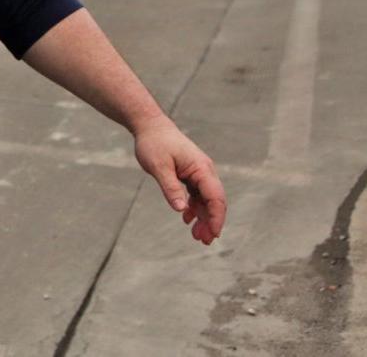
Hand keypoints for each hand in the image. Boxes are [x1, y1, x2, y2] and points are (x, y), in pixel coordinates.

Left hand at [132, 116, 226, 244]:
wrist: (149, 125)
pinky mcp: (190, 173)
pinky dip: (193, 207)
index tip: (213, 234)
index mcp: (201, 168)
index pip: (216, 197)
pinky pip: (196, 194)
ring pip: (205, 199)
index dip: (216, 217)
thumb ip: (170, 187)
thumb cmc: (154, 143)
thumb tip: (181, 210)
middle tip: (203, 241)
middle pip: (214, 201)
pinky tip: (187, 218)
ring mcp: (198, 172)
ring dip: (203, 217)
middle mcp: (204, 171)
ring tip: (196, 235)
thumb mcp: (158, 166)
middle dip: (211, 221)